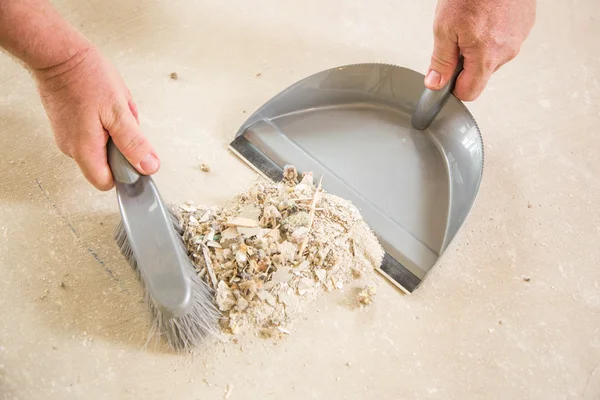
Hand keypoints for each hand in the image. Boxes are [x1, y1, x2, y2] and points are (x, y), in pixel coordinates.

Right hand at [33, 45, 159, 189]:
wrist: (58, 53)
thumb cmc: (86, 77)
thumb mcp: (120, 111)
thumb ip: (134, 143)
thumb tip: (148, 166)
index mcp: (85, 150)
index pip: (107, 182)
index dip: (125, 174)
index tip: (137, 157)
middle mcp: (72, 148)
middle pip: (106, 164)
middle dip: (122, 146)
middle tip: (124, 122)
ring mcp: (68, 136)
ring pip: (102, 146)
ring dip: (115, 132)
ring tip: (113, 109)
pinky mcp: (67, 125)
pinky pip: (94, 133)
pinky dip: (105, 122)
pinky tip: (105, 105)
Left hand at [425, 0, 535, 100]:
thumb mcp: (445, 27)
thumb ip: (441, 60)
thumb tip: (435, 84)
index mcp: (486, 56)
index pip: (470, 92)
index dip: (453, 88)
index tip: (445, 78)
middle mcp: (507, 51)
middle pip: (480, 74)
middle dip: (465, 62)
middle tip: (456, 37)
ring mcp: (519, 38)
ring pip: (493, 56)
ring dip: (479, 47)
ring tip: (472, 20)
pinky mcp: (526, 25)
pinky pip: (505, 40)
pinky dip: (493, 33)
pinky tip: (486, 15)